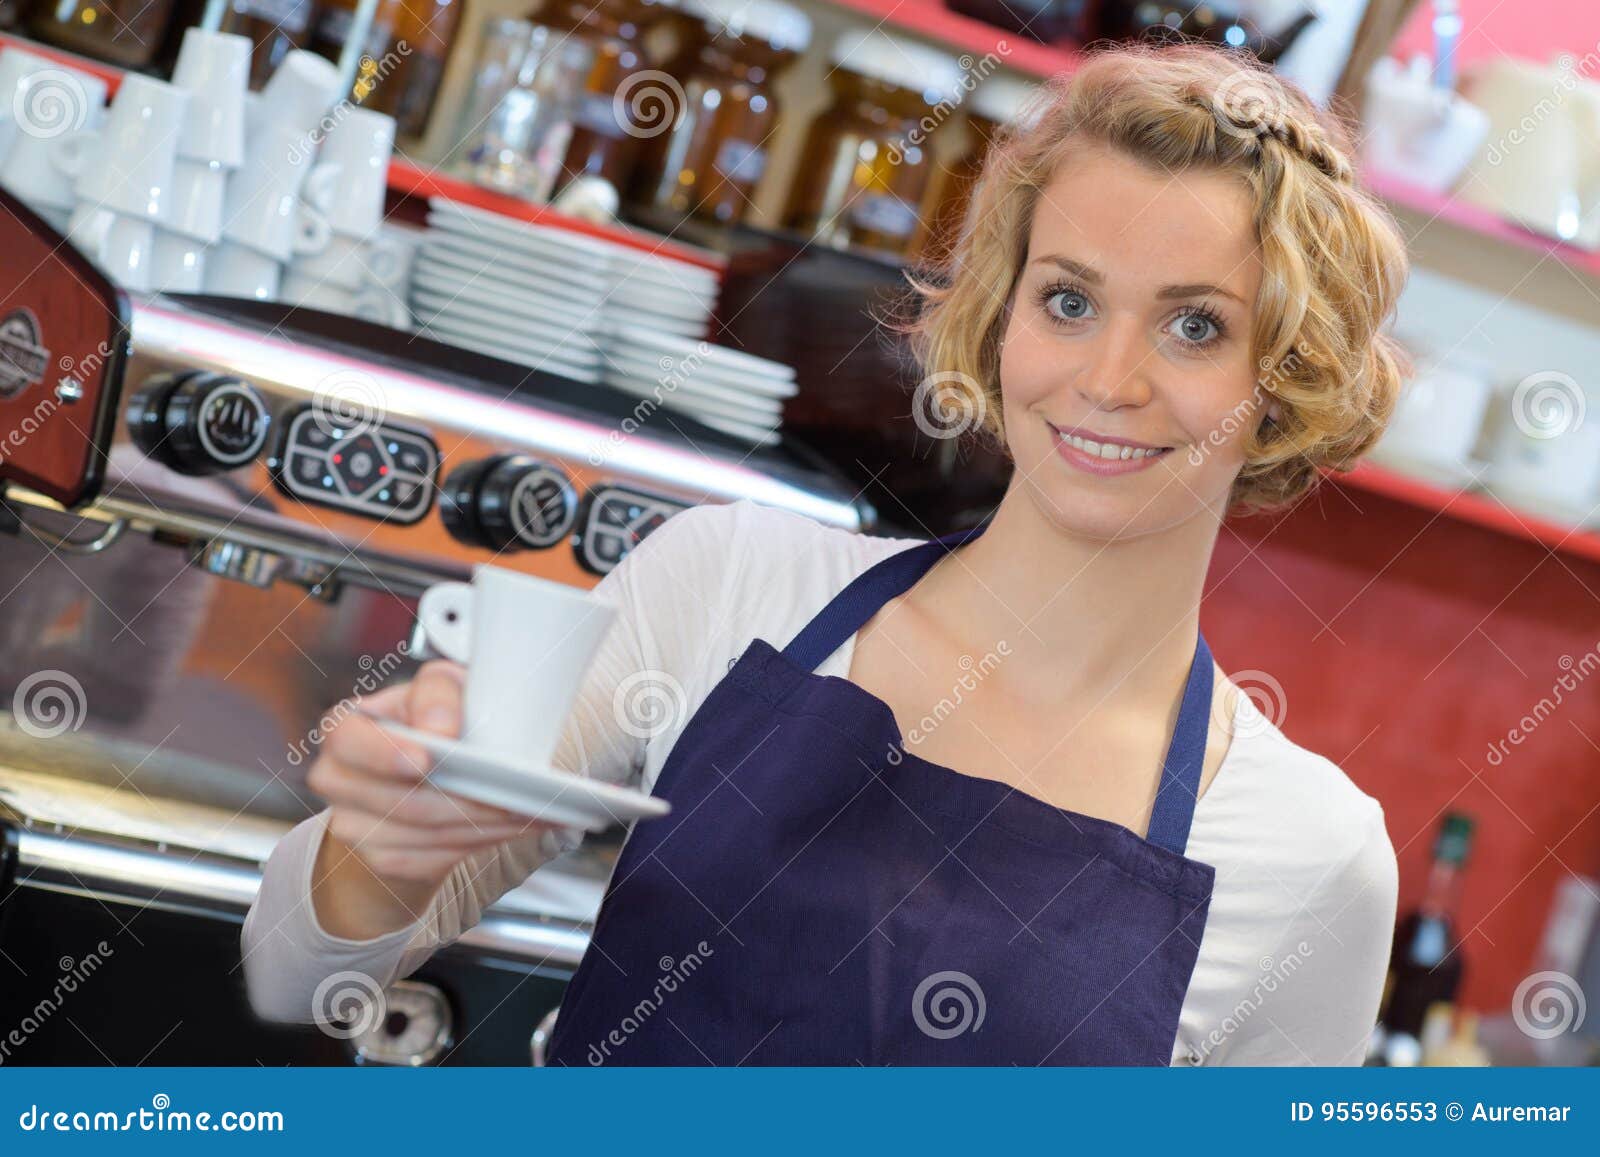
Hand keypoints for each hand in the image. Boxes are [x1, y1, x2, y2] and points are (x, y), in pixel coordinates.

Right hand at [308, 660, 556, 888]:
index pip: (348, 740)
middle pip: (402, 799)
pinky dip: (476, 844)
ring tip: (525, 810)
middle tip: (512, 793)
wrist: (424, 774)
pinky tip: (507, 828)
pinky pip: (432, 859)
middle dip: (464, 799)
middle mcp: (337, 779)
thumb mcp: (438, 689)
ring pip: (426, 833)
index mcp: (344, 729)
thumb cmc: (435, 721)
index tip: (427, 760)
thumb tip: (440, 728)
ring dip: (482, 824)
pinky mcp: (382, 857)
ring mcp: (354, 825)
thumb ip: (436, 692)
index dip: (386, 755)